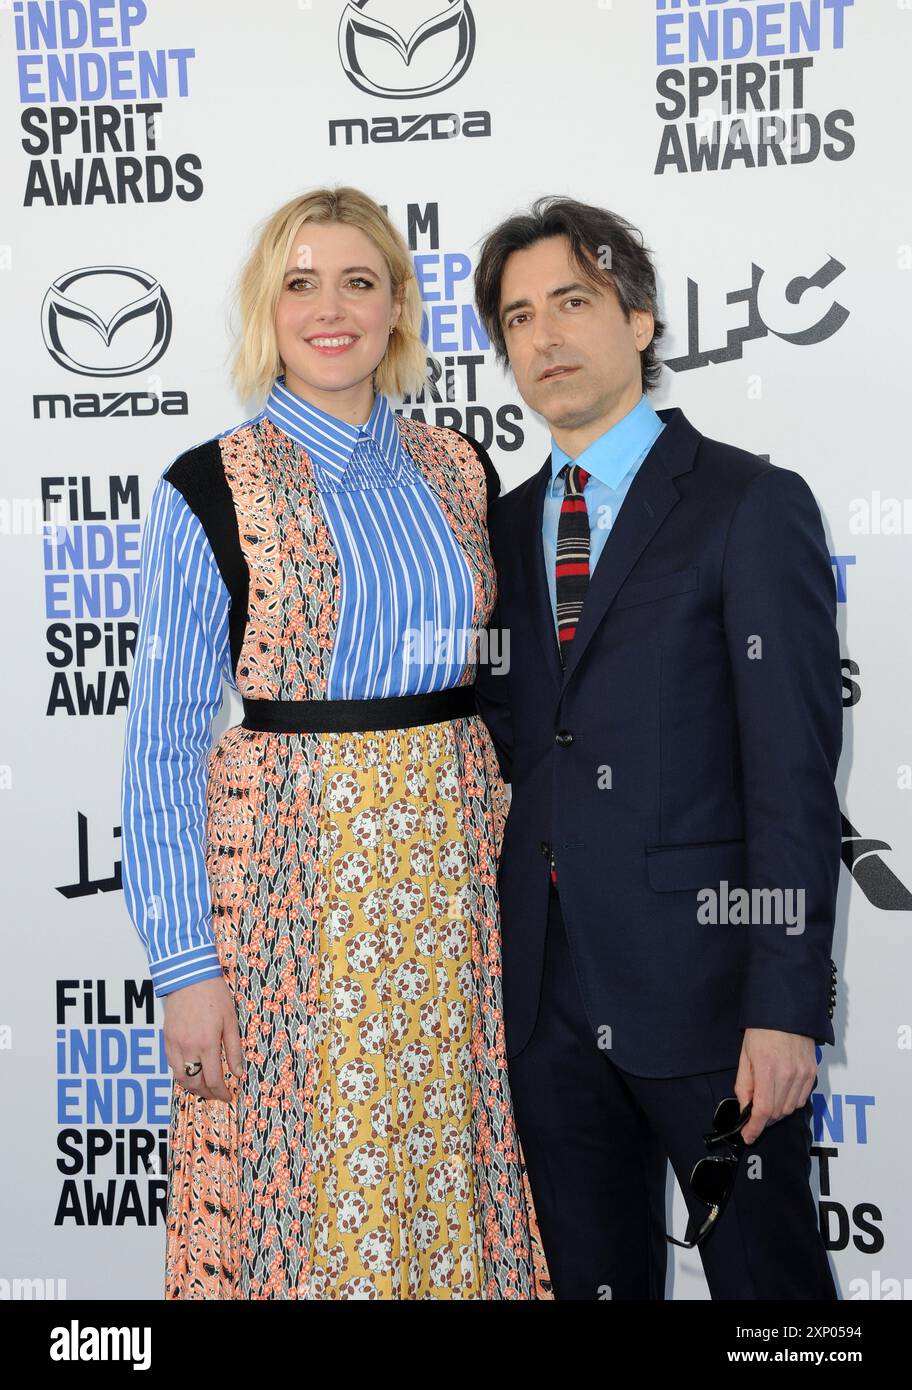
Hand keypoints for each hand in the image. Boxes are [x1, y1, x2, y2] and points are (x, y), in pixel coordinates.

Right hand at [162, 976, 243, 1101]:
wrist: (189, 976)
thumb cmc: (214, 995)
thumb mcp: (231, 1021)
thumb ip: (234, 1049)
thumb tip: (237, 1073)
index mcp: (207, 1043)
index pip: (213, 1079)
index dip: (221, 1093)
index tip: (228, 1097)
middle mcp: (188, 1047)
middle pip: (194, 1083)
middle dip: (206, 1094)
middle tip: (216, 1095)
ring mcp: (174, 1044)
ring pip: (180, 1077)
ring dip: (192, 1087)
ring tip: (204, 1088)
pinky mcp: (166, 1038)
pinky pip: (171, 1064)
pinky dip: (181, 1073)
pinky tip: (190, 1072)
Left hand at [734, 1027, 816, 1143]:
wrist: (786, 1012)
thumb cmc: (762, 1030)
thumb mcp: (745, 1055)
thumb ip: (744, 1084)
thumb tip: (745, 1107)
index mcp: (767, 1069)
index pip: (762, 1110)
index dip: (754, 1128)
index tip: (748, 1136)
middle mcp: (788, 1074)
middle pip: (777, 1112)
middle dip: (763, 1119)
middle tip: (753, 1116)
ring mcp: (802, 1074)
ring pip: (790, 1108)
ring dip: (777, 1112)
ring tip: (767, 1103)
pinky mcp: (812, 1073)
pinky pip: (802, 1099)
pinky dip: (791, 1102)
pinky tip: (782, 1094)